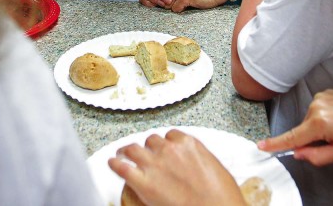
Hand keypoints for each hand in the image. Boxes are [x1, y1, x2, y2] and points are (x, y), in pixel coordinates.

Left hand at [108, 129, 245, 205]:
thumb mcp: (213, 168)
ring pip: (135, 148)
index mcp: (188, 144)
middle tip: (144, 153)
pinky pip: (123, 168)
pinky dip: (115, 164)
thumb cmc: (221, 196)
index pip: (171, 135)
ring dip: (129, 151)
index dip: (165, 142)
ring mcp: (154, 165)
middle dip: (148, 147)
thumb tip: (191, 163)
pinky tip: (112, 163)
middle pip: (152, 140)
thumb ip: (196, 159)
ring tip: (123, 153)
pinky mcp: (143, 183)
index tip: (164, 147)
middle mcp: (169, 150)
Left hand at [169, 0, 225, 12]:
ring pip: (167, 4)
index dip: (163, 0)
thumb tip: (164, 5)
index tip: (169, 3)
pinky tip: (188, 7)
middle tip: (177, 6)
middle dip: (167, 5)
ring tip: (183, 6)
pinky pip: (175, 9)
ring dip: (174, 8)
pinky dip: (180, 11)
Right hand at [257, 90, 332, 166]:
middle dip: (312, 140)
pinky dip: (325, 119)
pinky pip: (318, 111)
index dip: (276, 144)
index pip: (293, 137)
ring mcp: (323, 97)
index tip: (260, 146)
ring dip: (320, 130)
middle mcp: (317, 105)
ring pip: (311, 121)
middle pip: (303, 130)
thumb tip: (298, 153)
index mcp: (320, 122)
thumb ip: (316, 156)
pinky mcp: (329, 93)